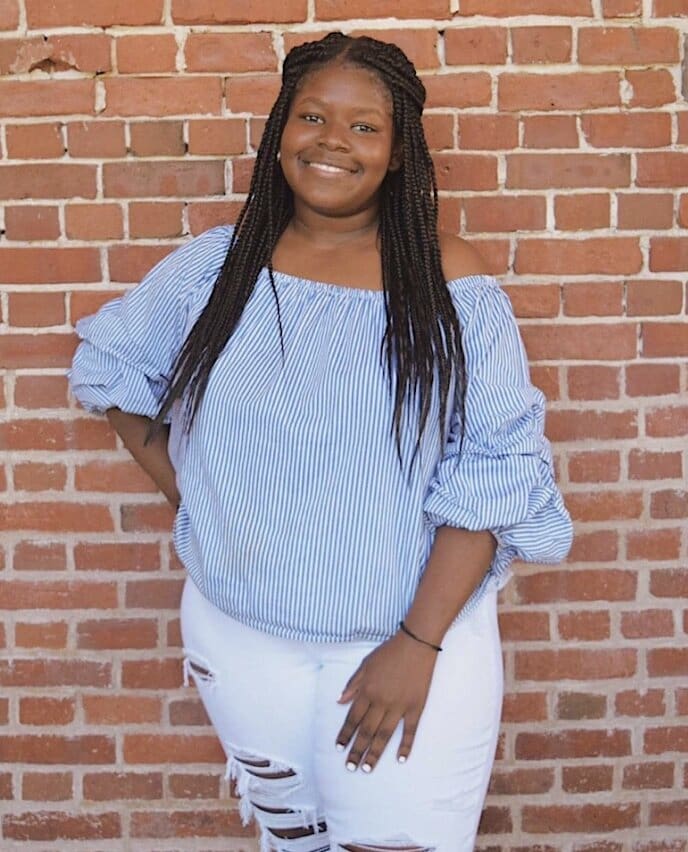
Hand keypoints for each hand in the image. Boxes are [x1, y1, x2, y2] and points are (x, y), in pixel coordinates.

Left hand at [335, 630, 438, 771]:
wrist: (416, 643)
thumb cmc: (389, 652)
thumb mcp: (366, 664)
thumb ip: (353, 684)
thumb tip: (340, 701)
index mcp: (367, 691)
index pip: (352, 718)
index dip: (345, 734)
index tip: (339, 748)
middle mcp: (381, 702)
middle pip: (366, 731)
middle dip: (356, 751)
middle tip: (350, 767)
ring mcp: (399, 706)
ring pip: (384, 735)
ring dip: (374, 753)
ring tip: (367, 769)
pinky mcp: (415, 707)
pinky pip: (410, 730)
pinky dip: (405, 745)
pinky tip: (400, 759)